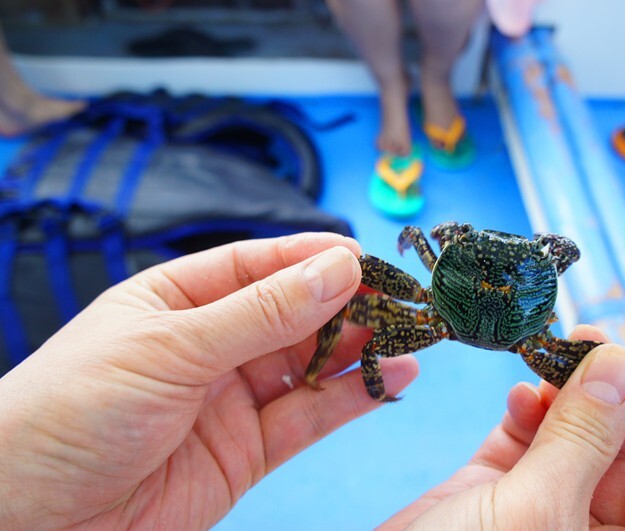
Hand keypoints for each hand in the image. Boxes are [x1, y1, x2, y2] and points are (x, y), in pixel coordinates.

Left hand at [0, 233, 417, 528]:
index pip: (259, 265)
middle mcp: (210, 343)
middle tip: (404, 298)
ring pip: (310, 364)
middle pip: (294, 313)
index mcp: (179, 298)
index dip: (314, 257)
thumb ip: (262, 312)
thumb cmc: (70, 410)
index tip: (368, 256)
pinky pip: (310, 417)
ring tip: (414, 334)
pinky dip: (354, 398)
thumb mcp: (172, 347)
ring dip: (362, 349)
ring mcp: (231, 397)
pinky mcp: (247, 449)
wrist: (30, 519)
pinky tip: (395, 378)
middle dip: (349, 304)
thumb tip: (337, 267)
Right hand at [382, 326, 624, 529]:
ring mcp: (545, 508)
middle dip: (618, 389)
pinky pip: (528, 439)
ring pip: (579, 437)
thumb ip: (584, 439)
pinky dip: (528, 410)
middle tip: (595, 335)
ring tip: (554, 349)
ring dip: (570, 390)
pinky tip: (519, 394)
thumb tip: (623, 363)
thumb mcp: (535, 511)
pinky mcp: (497, 490)